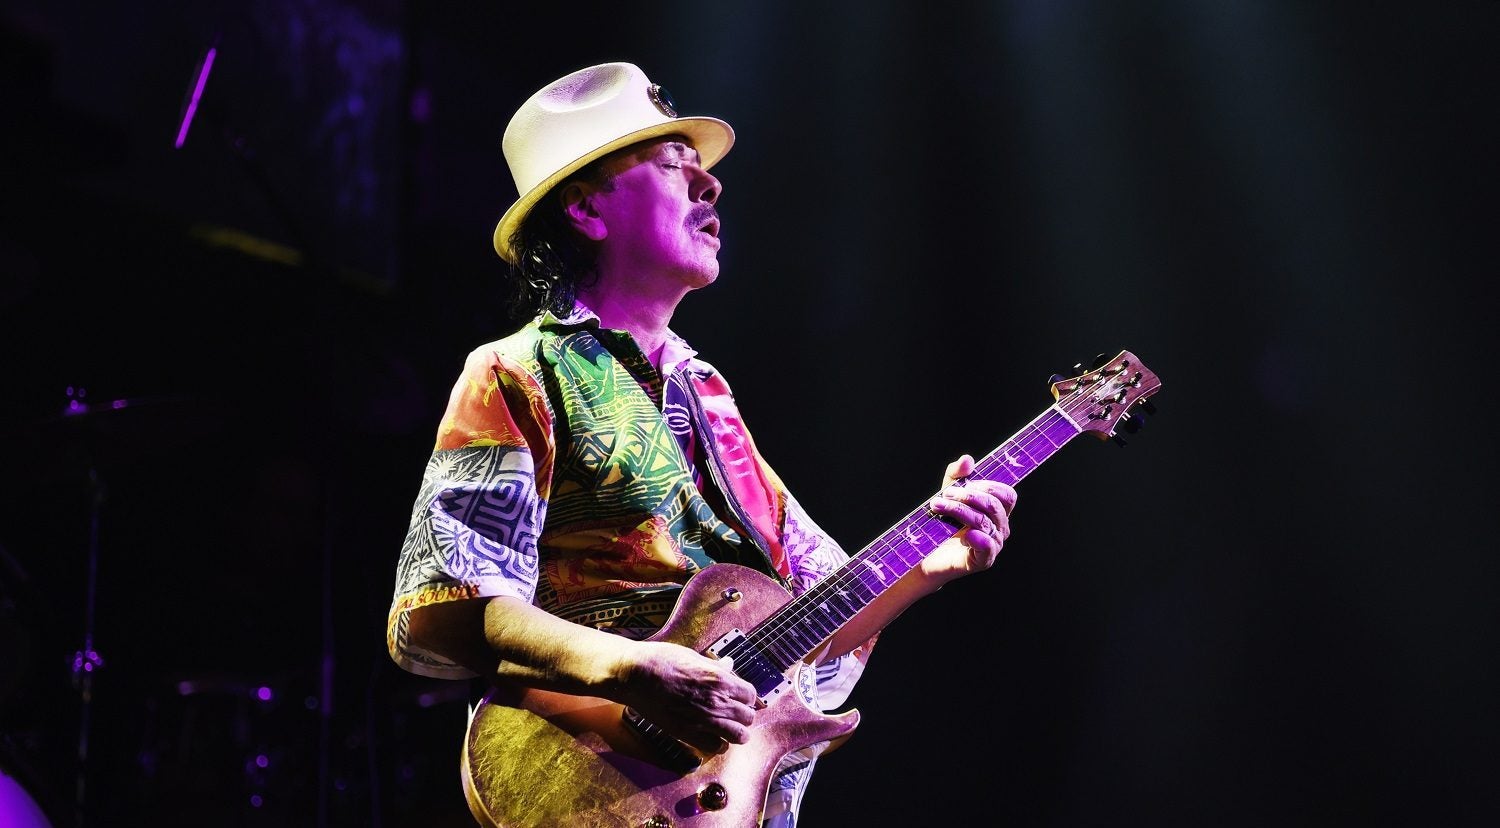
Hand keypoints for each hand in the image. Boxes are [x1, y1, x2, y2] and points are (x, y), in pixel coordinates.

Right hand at [615, 640, 758, 754]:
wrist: (636, 675)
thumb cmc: (661, 660)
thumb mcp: (694, 656)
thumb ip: (715, 667)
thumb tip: (730, 666)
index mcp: (720, 679)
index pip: (750, 695)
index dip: (745, 696)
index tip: (740, 697)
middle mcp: (716, 702)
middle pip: (747, 717)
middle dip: (743, 715)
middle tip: (735, 712)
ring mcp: (704, 720)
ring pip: (738, 736)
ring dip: (736, 732)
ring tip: (729, 728)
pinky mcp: (688, 733)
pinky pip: (715, 747)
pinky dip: (718, 744)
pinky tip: (713, 736)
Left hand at [923, 454, 1016, 585]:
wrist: (924, 554)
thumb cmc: (940, 524)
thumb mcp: (947, 494)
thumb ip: (957, 476)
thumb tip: (967, 460)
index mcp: (998, 513)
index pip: (1007, 495)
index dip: (988, 486)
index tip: (964, 484)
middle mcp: (1000, 529)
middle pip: (994, 506)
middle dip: (968, 496)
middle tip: (945, 495)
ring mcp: (993, 546)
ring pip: (984, 522)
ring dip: (959, 510)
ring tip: (937, 506)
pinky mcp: (982, 561)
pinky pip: (987, 547)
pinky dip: (977, 538)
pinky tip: (964, 534)